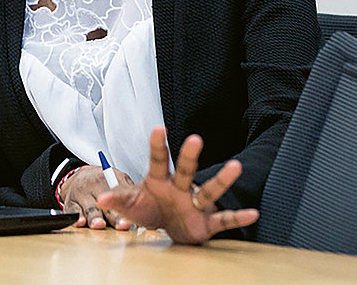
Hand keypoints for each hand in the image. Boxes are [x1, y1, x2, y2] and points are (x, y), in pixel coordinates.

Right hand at [59, 164, 135, 229]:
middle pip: (103, 205)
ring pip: (88, 209)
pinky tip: (80, 222)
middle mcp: (91, 187)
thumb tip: (141, 202)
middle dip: (112, 217)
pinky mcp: (70, 203)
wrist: (79, 175)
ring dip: (94, 218)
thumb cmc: (101, 180)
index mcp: (104, 180)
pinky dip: (75, 217)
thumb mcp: (116, 177)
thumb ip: (126, 189)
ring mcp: (80, 195)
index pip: (115, 196)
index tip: (128, 220)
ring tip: (99, 225)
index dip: (122, 209)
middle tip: (120, 225)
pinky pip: (71, 211)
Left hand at [96, 127, 258, 244]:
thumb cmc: (151, 209)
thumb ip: (120, 200)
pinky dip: (237, 217)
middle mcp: (180, 187)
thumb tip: (104, 198)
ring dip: (222, 180)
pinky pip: (223, 219)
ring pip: (209, 190)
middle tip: (195, 139)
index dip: (158, 145)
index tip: (159, 128)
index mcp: (160, 180)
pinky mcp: (206, 222)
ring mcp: (195, 203)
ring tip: (236, 166)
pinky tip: (252, 213)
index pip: (158, 160)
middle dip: (189, 156)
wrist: (168, 227)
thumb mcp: (132, 205)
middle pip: (185, 169)